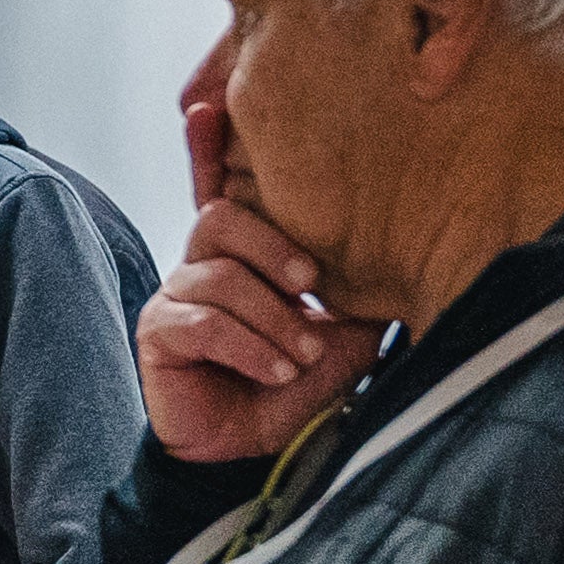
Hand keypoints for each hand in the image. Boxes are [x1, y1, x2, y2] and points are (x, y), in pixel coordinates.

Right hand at [139, 93, 381, 463]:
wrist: (254, 455)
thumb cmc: (298, 385)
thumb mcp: (345, 332)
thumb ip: (357, 290)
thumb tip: (404, 250)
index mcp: (244, 255)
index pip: (221, 189)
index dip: (208, 149)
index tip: (207, 108)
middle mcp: (203, 265)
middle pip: (220, 218)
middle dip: (271, 246)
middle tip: (311, 283)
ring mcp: (176, 296)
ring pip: (220, 276)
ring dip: (272, 318)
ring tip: (301, 357)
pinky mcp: (160, 334)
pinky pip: (202, 321)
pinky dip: (248, 346)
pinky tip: (275, 372)